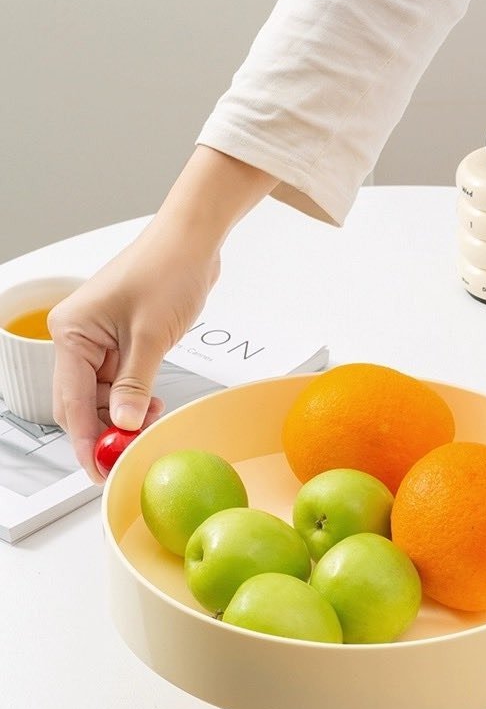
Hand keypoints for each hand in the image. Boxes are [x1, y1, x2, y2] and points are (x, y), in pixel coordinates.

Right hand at [49, 227, 215, 481]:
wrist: (193, 240)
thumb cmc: (167, 269)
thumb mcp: (151, 336)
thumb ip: (135, 384)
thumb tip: (123, 424)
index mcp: (71, 333)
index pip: (70, 402)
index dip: (86, 440)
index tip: (101, 469)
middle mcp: (78, 337)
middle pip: (80, 403)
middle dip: (105, 430)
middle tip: (129, 455)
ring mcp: (99, 339)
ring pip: (102, 396)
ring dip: (123, 415)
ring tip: (151, 422)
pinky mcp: (121, 340)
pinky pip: (120, 381)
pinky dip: (134, 398)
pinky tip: (153, 405)